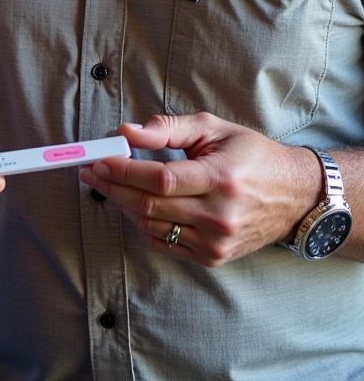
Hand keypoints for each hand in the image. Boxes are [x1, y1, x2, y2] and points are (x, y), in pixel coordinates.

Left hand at [77, 113, 318, 266]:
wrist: (294, 195)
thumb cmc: (251, 155)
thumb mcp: (212, 129)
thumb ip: (167, 129)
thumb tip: (125, 131)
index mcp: (220, 179)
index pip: (159, 179)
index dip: (123, 170)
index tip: (99, 159)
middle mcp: (219, 215)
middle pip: (149, 205)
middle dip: (112, 187)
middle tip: (90, 172)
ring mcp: (216, 241)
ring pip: (151, 227)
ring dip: (122, 205)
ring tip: (107, 185)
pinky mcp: (214, 257)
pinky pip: (164, 243)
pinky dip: (142, 224)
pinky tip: (133, 204)